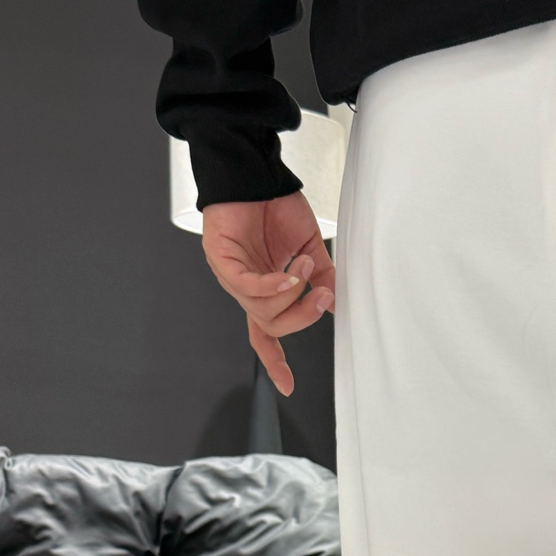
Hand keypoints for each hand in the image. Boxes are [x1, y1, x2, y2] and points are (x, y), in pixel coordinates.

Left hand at [201, 192, 334, 394]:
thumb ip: (320, 279)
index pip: (265, 333)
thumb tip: (335, 305)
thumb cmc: (275, 204)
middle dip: (302, 316)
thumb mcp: (309, 247)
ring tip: (307, 266)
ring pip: (261, 310)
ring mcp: (230, 275)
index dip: (275, 360)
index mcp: (263, 289)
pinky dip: (272, 286)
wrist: (255, 170)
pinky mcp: (221, 258)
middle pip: (270, 326)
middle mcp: (244, 288)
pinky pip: (246, 287)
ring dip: (292, 293)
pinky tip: (289, 276)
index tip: (287, 384)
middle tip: (324, 295)